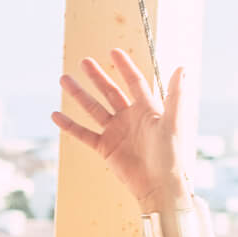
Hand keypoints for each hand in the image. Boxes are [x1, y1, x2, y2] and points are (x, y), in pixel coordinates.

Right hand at [52, 49, 192, 208]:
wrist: (158, 186)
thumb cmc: (170, 155)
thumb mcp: (174, 122)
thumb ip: (175, 95)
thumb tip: (182, 68)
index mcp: (147, 109)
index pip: (134, 82)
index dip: (124, 66)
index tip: (113, 51)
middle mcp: (130, 117)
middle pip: (110, 92)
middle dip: (97, 76)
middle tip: (84, 61)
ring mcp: (115, 132)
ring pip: (93, 109)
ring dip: (79, 95)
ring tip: (64, 80)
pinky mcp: (104, 148)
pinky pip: (83, 134)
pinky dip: (69, 125)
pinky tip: (56, 115)